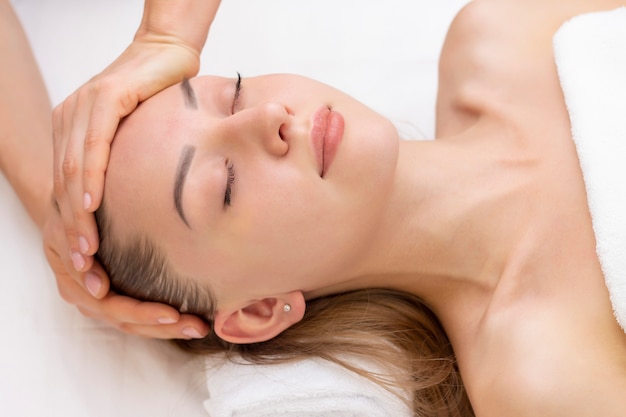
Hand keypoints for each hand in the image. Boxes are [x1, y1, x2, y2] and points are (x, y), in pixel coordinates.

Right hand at [43, 204, 209, 338]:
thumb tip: (97, 283)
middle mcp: (85, 297)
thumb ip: (79, 246)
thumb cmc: (74, 212)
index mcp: (74, 281)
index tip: (174, 313)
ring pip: (131, 324)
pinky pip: (134, 319)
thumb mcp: (70, 221)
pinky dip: (157, 323)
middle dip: (162, 325)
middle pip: (125, 320)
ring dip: (165, 328)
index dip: (143, 312)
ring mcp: (96, 301)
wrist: (68, 212)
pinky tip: (184, 321)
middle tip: (197, 326)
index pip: (112, 306)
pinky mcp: (109, 300)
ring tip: (198, 327)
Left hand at [52, 38, 199, 271]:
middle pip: (63, 183)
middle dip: (71, 228)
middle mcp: (69, 117)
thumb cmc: (159, 97)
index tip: (84, 259)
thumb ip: (123, 163)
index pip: (66, 185)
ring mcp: (83, 106)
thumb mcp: (135, 137)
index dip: (70, 224)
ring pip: (72, 169)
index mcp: (72, 128)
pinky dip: (92, 177)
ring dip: (77, 213)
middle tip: (83, 265)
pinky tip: (92, 205)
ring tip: (87, 248)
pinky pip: (94, 145)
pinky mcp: (105, 97)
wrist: (169, 52)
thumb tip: (136, 203)